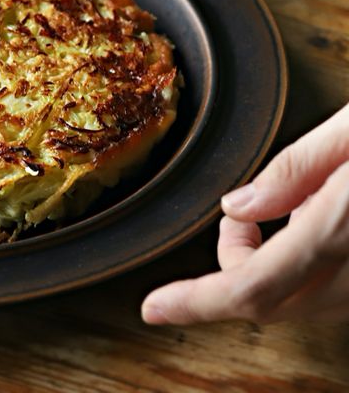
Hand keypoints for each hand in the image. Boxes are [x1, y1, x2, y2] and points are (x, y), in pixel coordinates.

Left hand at [142, 101, 348, 324]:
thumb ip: (291, 174)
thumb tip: (237, 209)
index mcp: (343, 229)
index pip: (251, 287)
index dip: (195, 303)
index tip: (153, 308)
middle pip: (272, 303)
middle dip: (231, 272)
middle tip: (233, 224)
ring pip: (305, 302)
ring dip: (267, 271)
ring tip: (275, 215)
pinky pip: (338, 292)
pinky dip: (304, 270)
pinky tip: (312, 226)